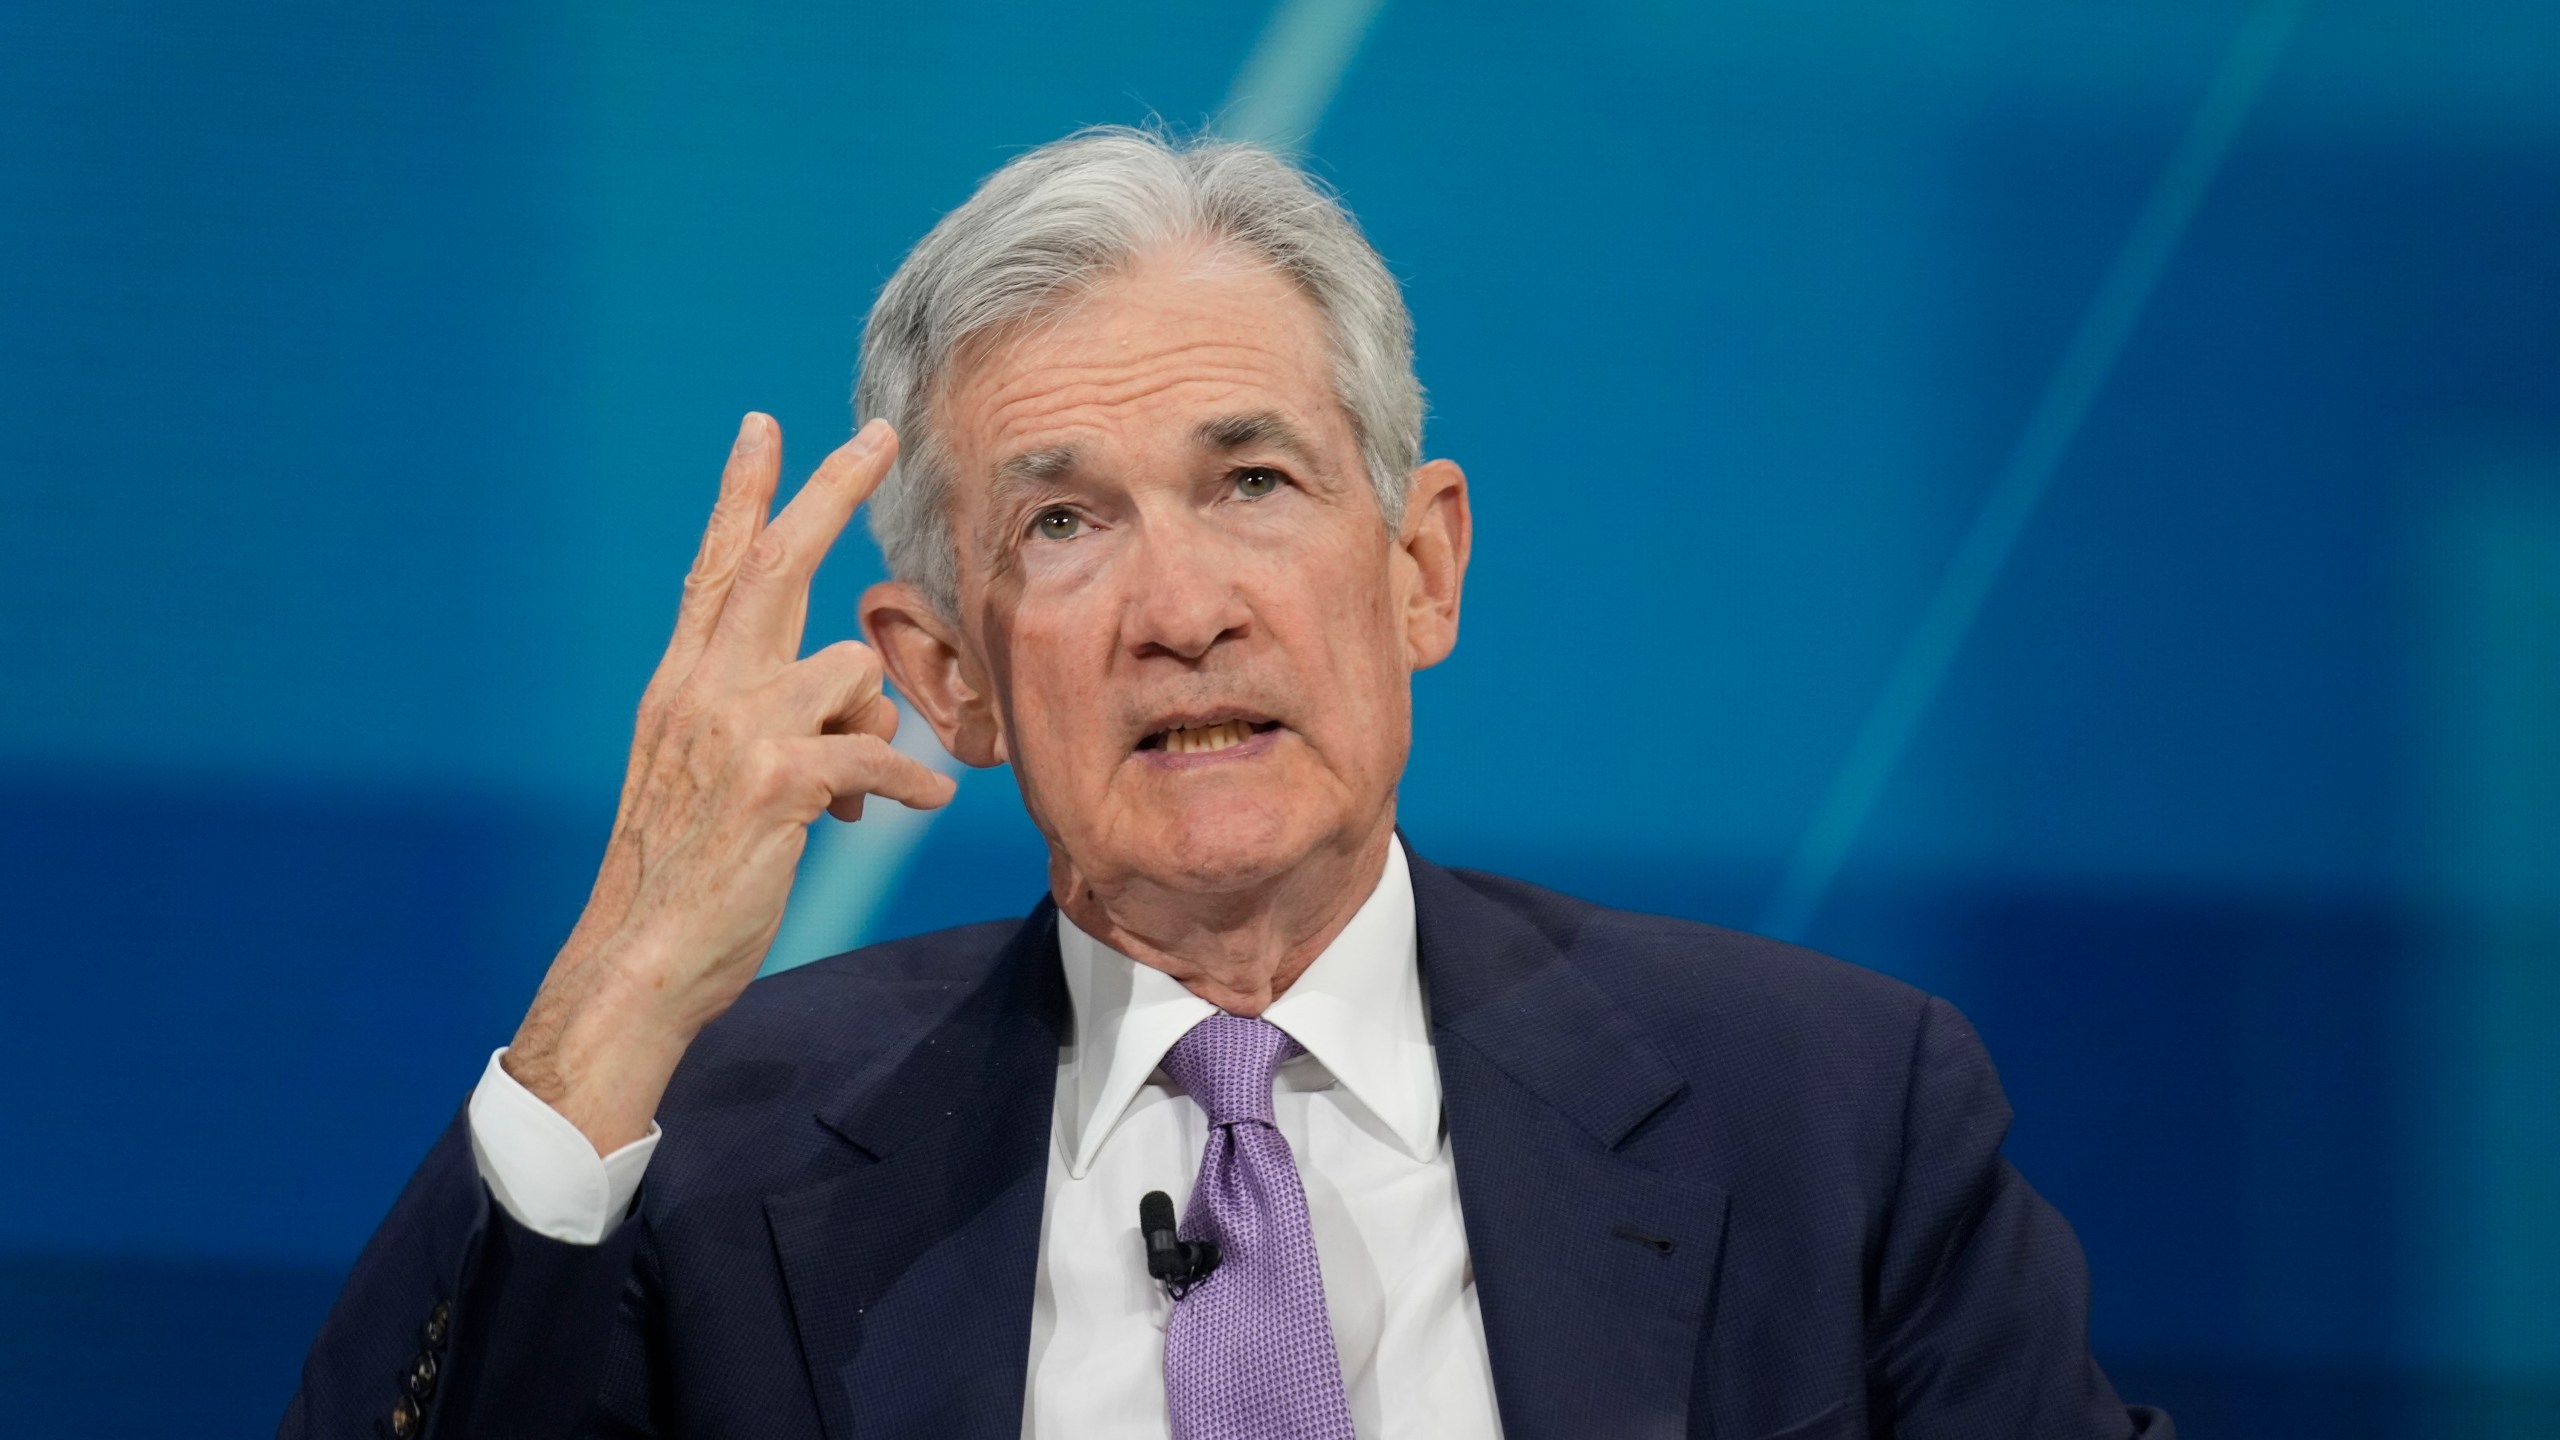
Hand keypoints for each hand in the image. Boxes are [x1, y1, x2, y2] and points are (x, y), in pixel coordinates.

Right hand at [505, 414, 956, 1150]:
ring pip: (853, 674)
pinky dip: (907, 784)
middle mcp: (701, 689)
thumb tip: (859, 706)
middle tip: (878, 436)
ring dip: (876, 727)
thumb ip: (776, 721)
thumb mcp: (716, 778)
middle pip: (778, 566)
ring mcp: (735, 731)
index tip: (764, 426)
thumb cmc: (685, 878)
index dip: (744, 495)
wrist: (637, 961)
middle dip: (830, 492)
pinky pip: (877, 757)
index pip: (715, 567)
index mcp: (681, 683)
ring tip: (856, 792)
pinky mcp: (776, 782)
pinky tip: (916, 807)